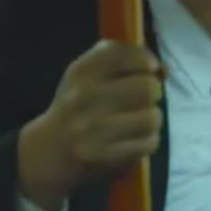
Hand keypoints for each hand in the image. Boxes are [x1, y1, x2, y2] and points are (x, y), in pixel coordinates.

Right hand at [18, 40, 164, 210]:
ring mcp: (92, 129)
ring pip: (151, 117)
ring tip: (139, 121)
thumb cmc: (75, 108)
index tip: (149, 69)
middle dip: (153, 93)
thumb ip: (121, 61)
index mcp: (80, 71)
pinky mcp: (103, 156)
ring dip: (152, 119)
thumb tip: (164, 69)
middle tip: (143, 100)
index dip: (146, 60)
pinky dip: (147, 141)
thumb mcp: (85, 75)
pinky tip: (134, 140)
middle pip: (147, 87)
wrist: (47, 152)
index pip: (125, 54)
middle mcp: (83, 96)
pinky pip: (148, 143)